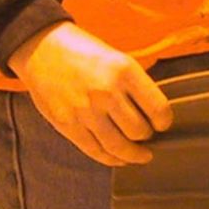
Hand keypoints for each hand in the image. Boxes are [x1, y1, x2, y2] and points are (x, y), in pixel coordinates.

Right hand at [9, 22, 172, 166]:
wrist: (43, 49)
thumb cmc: (85, 51)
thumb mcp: (118, 58)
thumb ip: (134, 84)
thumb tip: (153, 113)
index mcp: (125, 70)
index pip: (157, 108)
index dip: (165, 120)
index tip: (164, 123)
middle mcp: (106, 92)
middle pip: (139, 130)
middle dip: (148, 136)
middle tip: (149, 135)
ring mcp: (85, 111)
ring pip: (118, 146)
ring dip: (133, 154)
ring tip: (141, 155)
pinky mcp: (67, 125)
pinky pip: (94, 150)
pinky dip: (111, 159)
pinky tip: (120, 158)